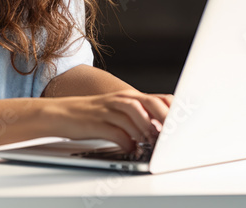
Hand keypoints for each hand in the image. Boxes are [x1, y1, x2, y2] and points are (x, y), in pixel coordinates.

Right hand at [43, 90, 173, 152]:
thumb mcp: (117, 111)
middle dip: (165, 119)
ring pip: (134, 114)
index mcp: (130, 96)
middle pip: (150, 103)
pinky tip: (131, 148)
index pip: (161, 99)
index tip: (186, 125)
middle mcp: (121, 100)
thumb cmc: (92, 115)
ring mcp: (108, 109)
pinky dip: (127, 141)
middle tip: (173, 135)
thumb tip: (162, 132)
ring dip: (146, 129)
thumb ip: (140, 118)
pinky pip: (116, 131)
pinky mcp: (96, 122)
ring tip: (152, 142)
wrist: (60, 113)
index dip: (175, 111)